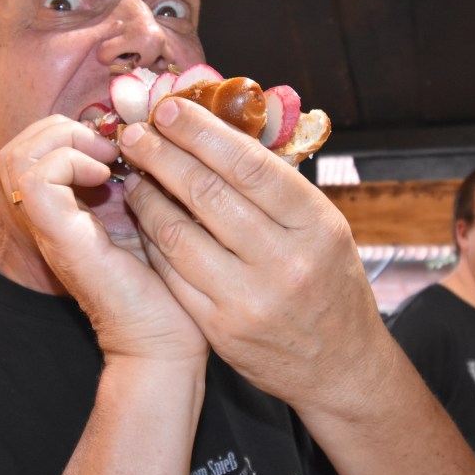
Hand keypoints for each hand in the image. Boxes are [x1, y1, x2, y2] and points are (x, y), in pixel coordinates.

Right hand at [0, 115, 207, 364]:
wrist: (166, 340)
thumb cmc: (169, 282)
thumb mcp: (152, 216)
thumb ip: (139, 180)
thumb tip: (149, 135)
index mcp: (68, 210)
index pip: (35, 148)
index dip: (71, 130)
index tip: (119, 143)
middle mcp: (49, 218)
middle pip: (18, 147)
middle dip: (63, 129)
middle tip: (110, 147)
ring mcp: (50, 229)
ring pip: (17, 157)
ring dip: (64, 142)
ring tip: (106, 159)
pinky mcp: (62, 238)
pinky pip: (36, 181)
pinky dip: (68, 163)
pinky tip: (106, 178)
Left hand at [118, 97, 386, 409]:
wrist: (340, 366)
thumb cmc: (329, 284)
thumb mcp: (324, 228)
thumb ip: (278, 188)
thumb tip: (223, 131)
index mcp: (316, 224)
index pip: (250, 165)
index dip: (202, 133)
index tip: (170, 109)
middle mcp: (285, 261)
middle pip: (208, 193)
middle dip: (163, 155)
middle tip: (136, 132)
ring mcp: (250, 299)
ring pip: (179, 234)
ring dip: (148, 197)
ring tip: (134, 173)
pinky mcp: (221, 329)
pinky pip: (172, 274)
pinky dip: (153, 240)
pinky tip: (144, 219)